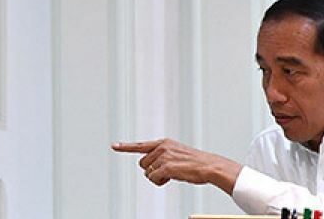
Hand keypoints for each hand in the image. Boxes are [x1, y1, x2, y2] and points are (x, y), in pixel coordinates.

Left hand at [111, 138, 241, 193]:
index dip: (125, 146)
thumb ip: (162, 155)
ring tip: (173, 174)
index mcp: (164, 143)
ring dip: (157, 177)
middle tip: (168, 172)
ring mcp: (164, 156)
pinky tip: (171, 179)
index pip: (140, 145)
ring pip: (148, 173)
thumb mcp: (177, 153)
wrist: (210, 166)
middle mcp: (162, 147)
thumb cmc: (195, 163)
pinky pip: (154, 178)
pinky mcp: (167, 167)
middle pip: (143, 164)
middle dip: (152, 170)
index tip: (114, 146)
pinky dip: (160, 182)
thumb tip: (149, 168)